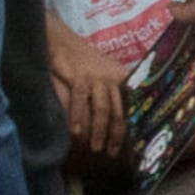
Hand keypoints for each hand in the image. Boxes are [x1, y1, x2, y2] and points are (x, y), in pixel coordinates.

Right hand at [46, 17, 129, 163]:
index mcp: (123, 78)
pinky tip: (75, 132)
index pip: (131, 106)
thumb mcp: (104, 73)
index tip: (129, 145)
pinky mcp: (79, 76)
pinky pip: (80, 100)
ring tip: (96, 148)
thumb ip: (112, 91)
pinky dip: (78, 117)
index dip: (130, 127)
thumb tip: (118, 118)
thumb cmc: (84, 61)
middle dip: (116, 135)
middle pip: (118, 111)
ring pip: (102, 109)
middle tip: (112, 153)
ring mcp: (96, 78)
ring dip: (99, 131)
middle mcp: (113, 78)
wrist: (63, 41)